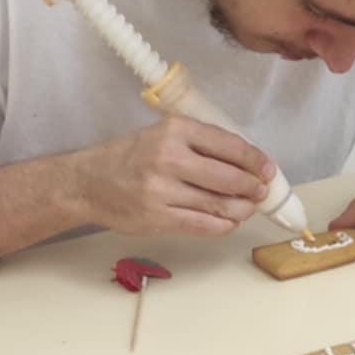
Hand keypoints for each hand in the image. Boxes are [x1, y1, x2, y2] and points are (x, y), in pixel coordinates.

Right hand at [70, 114, 275, 237]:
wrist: (88, 182)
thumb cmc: (128, 157)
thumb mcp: (160, 134)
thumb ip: (197, 143)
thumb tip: (244, 160)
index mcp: (174, 130)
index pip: (228, 144)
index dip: (254, 159)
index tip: (267, 168)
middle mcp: (168, 157)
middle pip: (228, 177)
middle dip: (252, 186)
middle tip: (260, 191)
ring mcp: (162, 190)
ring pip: (219, 204)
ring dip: (241, 208)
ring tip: (247, 207)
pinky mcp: (158, 218)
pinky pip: (203, 225)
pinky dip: (223, 224)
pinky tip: (228, 221)